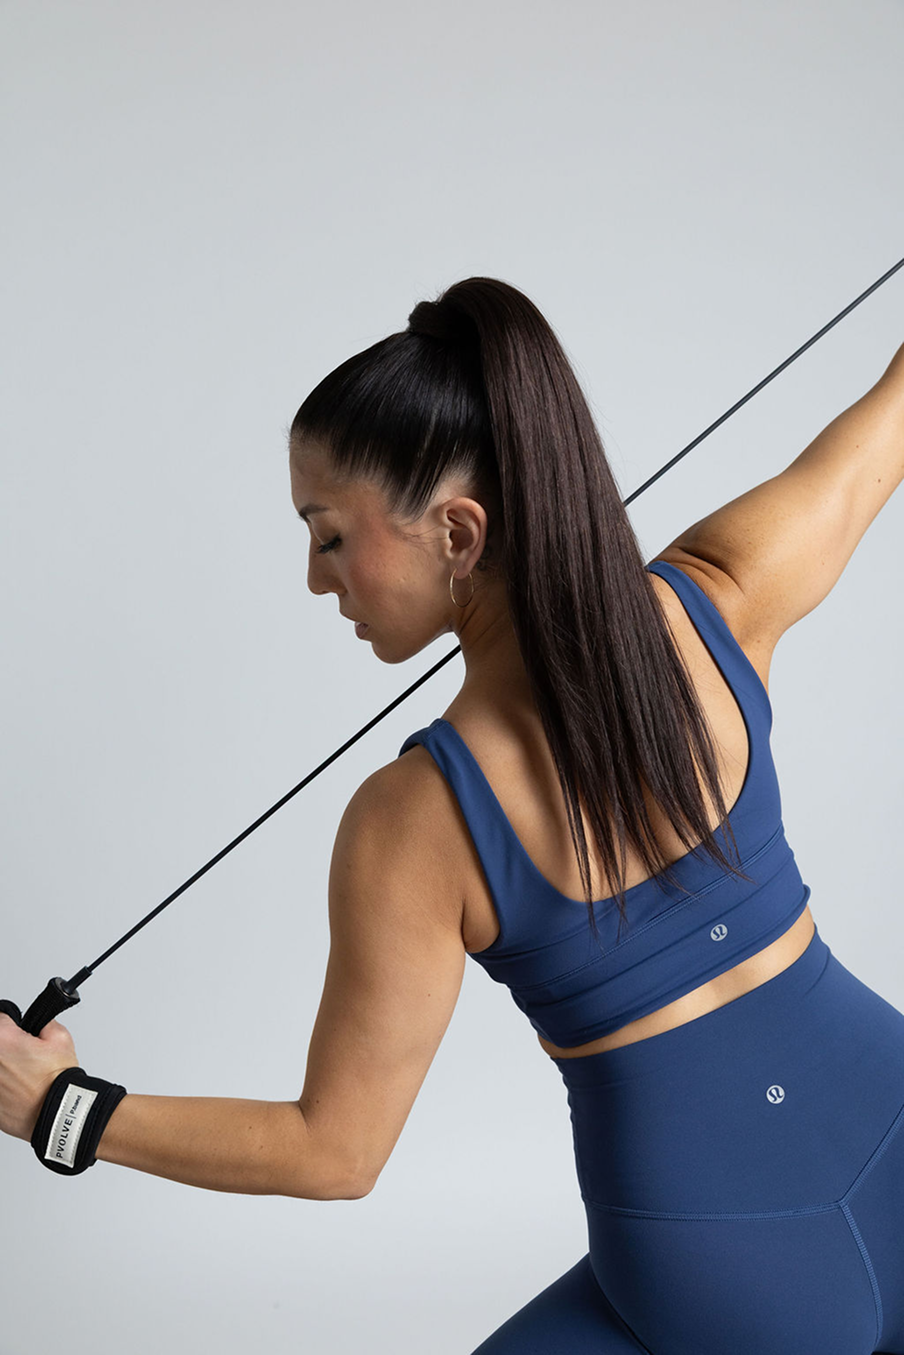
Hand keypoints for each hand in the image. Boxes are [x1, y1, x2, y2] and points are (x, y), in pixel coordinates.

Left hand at [0, 1014, 78, 1140]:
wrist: (59, 1114)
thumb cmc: (57, 1082)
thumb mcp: (60, 1037)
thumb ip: (43, 1023)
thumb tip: (37, 1024)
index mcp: (3, 1040)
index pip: (0, 1018)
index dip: (13, 1023)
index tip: (20, 1031)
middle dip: (8, 1046)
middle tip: (22, 1053)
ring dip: (5, 1066)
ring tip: (22, 1074)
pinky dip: (5, 1086)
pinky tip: (18, 1089)